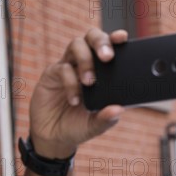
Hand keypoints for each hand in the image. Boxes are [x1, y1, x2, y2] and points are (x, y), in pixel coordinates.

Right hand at [28, 27, 127, 157]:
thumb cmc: (78, 127)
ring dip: (85, 60)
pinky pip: (63, 68)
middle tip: (107, 57)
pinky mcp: (52, 74)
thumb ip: (107, 118)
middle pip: (92, 37)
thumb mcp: (95, 126)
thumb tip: (119, 109)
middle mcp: (85, 65)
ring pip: (76, 45)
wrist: (53, 137)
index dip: (115, 40)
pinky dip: (71, 83)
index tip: (123, 38)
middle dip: (100, 42)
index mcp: (101, 74)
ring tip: (89, 82)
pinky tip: (74, 100)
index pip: (110, 50)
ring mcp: (68, 68)